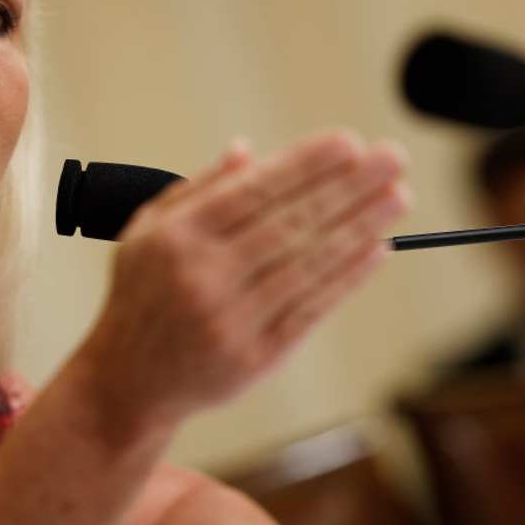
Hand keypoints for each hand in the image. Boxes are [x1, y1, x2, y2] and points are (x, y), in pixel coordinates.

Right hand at [78, 131, 408, 429]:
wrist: (126, 382)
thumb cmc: (141, 295)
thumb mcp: (145, 232)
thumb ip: (196, 189)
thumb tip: (247, 151)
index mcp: (178, 237)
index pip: (254, 191)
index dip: (306, 165)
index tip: (349, 142)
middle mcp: (204, 277)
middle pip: (290, 224)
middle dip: (349, 187)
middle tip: (392, 158)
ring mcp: (232, 320)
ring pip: (309, 265)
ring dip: (361, 228)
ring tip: (397, 197)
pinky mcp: (255, 358)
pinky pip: (312, 310)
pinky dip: (347, 278)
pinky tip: (376, 249)